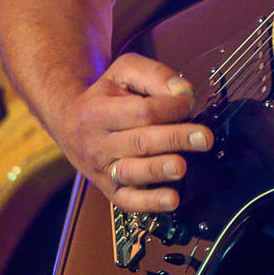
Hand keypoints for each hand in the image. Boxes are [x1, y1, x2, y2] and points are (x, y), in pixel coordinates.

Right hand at [57, 52, 213, 212]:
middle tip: (203, 137)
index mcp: (97, 111)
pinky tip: (172, 200)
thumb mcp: (123, 72)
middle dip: (174, 139)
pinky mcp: (110, 191)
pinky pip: (129, 201)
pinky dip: (151, 203)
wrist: (70, 124)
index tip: (189, 104)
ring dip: (160, 170)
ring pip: (132, 172)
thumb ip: (154, 75)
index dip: (169, 108)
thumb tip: (184, 93)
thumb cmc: (105, 95)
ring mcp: (102, 170)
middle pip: (140, 142)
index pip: (140, 112)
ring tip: (182, 166)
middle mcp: (97, 144)